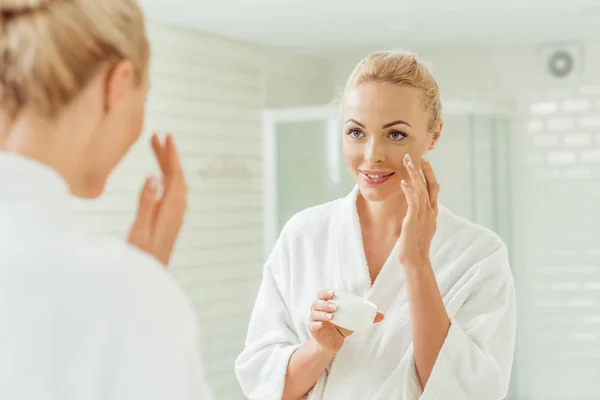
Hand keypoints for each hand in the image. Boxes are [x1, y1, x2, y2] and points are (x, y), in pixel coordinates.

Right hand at [127, 133, 187, 265]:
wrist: (147, 281)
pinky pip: (172, 193)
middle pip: (176, 177)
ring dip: (167, 166)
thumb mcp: (140, 229)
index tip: (166, 137)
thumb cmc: (141, 258)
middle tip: (157, 138)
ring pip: (174, 184)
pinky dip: (167, 178)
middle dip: (167, 156)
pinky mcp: (168, 222)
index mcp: (171, 210)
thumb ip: (147, 203)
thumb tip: (155, 177)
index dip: (171, 155)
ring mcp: (174, 217)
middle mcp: (176, 211)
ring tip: (156, 150)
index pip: (175, 176)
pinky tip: (161, 177)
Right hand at [308, 289, 383, 352]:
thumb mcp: (354, 320)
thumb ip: (366, 317)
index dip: (326, 292)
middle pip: (317, 302)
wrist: (334, 342)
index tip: (333, 293)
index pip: (322, 293)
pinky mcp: (313, 329)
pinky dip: (316, 324)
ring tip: (331, 317)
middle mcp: (318, 309)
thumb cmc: (342, 326)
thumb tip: (381, 316)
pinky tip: (321, 324)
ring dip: (322, 313)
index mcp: (327, 303)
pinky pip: (312, 325)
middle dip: (325, 303)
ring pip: (314, 313)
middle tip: (335, 307)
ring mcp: (315, 319)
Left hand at [398, 154, 438, 268]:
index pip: (433, 188)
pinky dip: (409, 191)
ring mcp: (424, 216)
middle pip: (430, 185)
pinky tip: (403, 182)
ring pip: (421, 190)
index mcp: (432, 212)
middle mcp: (431, 212)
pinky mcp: (414, 221)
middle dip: (425, 169)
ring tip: (408, 162)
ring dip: (415, 175)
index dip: (430, 174)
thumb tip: (415, 205)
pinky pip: (413, 202)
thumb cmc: (414, 245)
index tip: (424, 161)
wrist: (416, 261)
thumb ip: (419, 214)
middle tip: (419, 155)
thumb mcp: (419, 226)